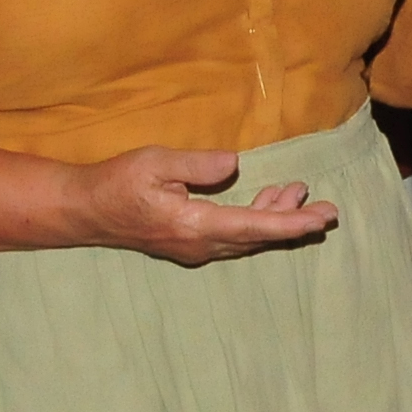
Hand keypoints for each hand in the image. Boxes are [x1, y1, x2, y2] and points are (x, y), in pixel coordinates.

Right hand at [59, 147, 337, 265]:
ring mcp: (195, 248)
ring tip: (298, 191)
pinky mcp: (190, 244)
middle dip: (294, 222)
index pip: (255, 226)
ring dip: (276, 217)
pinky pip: (234, 237)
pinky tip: (268, 199)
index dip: (292, 222)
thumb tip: (234, 164)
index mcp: (195, 225)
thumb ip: (196, 165)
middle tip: (327, 208)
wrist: (84, 210)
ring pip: (248, 238)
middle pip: (258, 237)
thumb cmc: (117, 182)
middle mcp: (200, 245)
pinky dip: (256, 220)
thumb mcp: (154, 163)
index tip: (322, 218)